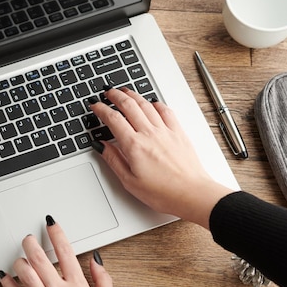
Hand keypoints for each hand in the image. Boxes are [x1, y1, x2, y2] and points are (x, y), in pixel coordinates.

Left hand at [0, 217, 116, 286]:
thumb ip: (103, 281)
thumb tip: (95, 261)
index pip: (66, 251)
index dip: (57, 233)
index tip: (51, 223)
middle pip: (40, 258)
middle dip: (31, 243)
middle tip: (28, 237)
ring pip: (25, 274)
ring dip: (19, 260)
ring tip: (19, 256)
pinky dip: (8, 283)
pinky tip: (5, 276)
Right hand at [90, 87, 233, 228]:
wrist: (191, 194)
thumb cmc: (163, 192)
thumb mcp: (129, 181)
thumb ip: (113, 160)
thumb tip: (101, 146)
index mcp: (134, 146)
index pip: (113, 119)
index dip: (101, 109)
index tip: (95, 106)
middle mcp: (149, 134)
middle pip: (129, 105)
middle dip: (115, 96)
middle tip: (108, 92)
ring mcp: (166, 131)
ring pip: (146, 104)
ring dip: (133, 95)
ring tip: (125, 92)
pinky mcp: (178, 133)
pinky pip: (166, 111)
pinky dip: (156, 103)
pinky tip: (152, 103)